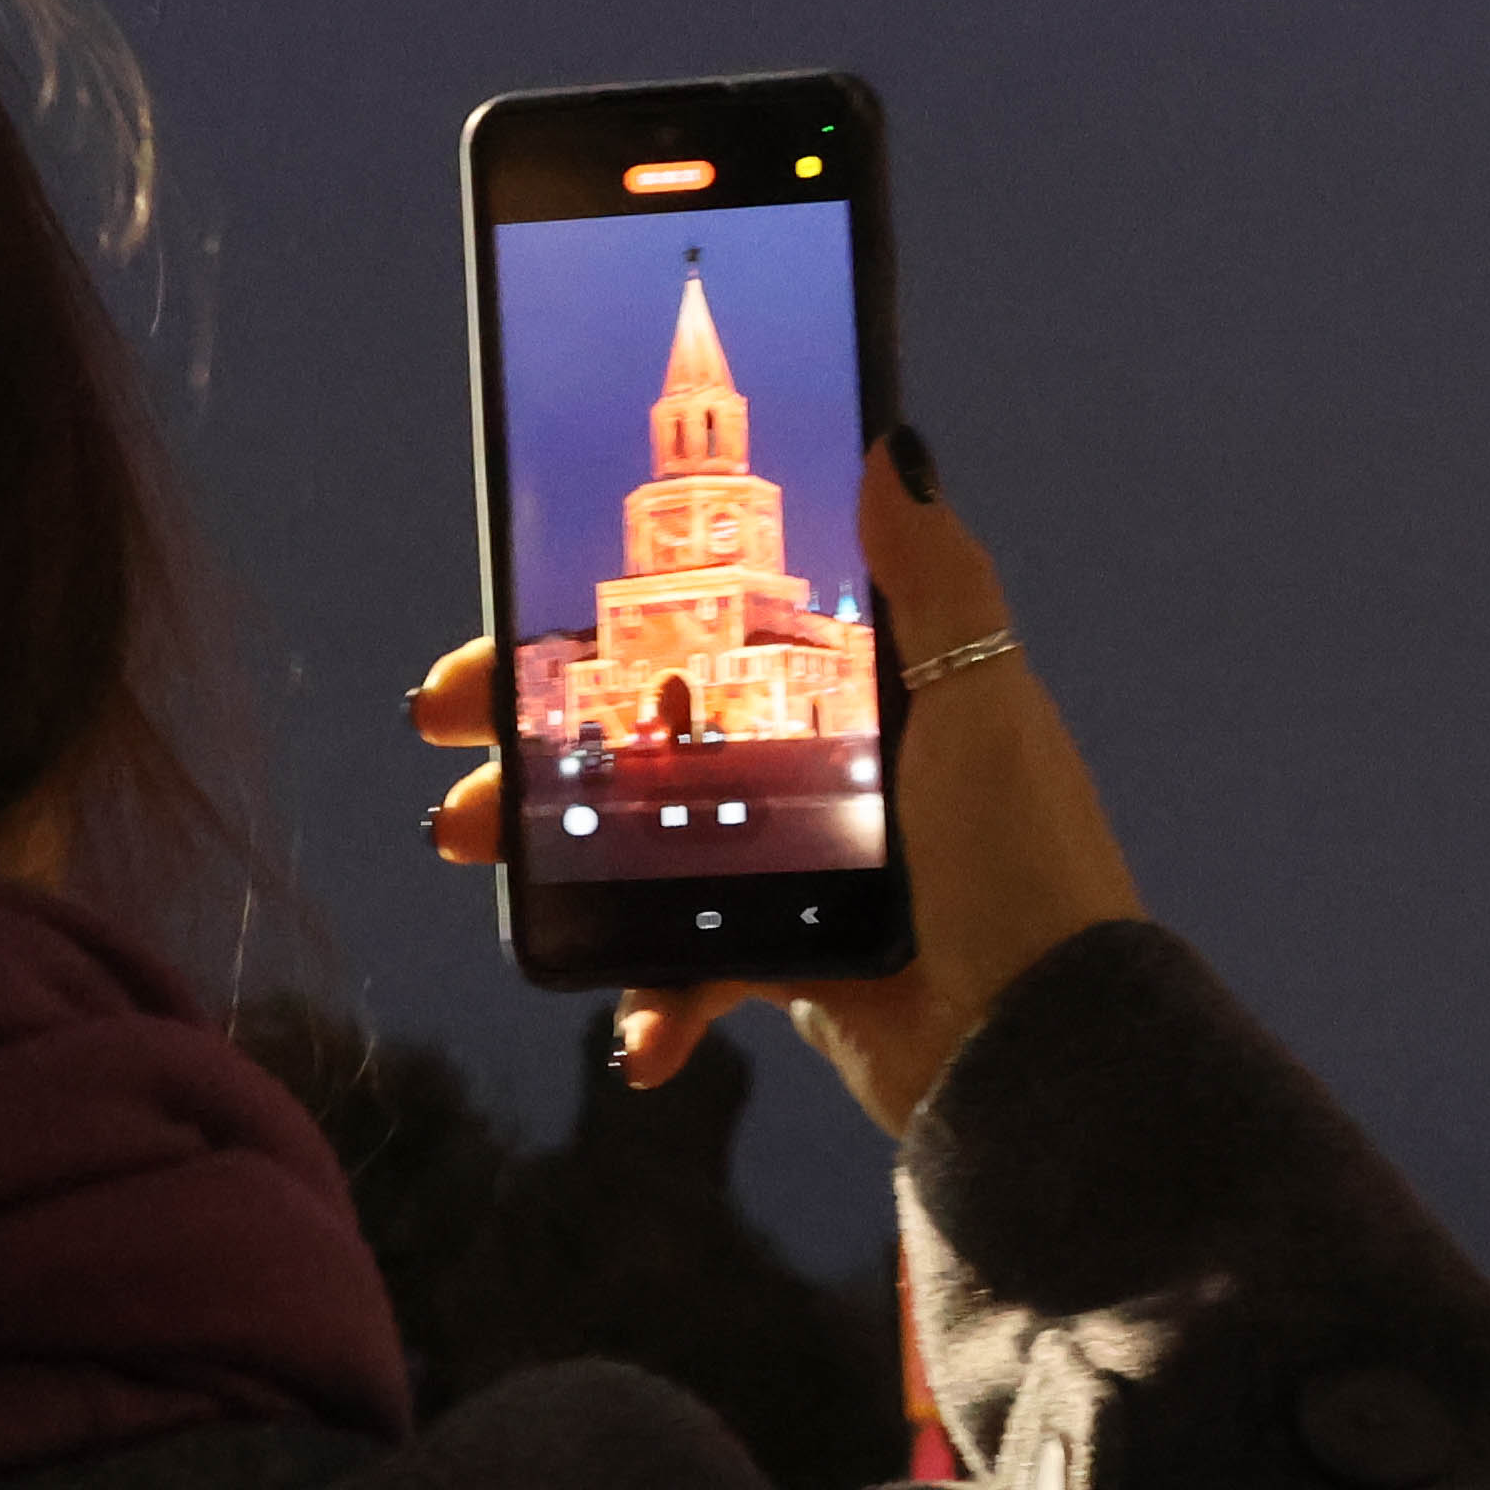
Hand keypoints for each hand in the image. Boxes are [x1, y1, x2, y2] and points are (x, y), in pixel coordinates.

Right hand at [418, 441, 1138, 1135]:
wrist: (1041, 1043)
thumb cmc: (1017, 858)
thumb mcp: (981, 702)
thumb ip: (936, 580)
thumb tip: (890, 446)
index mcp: (862, 691)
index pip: (705, 630)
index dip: (600, 625)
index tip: (509, 626)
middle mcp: (822, 769)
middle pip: (648, 732)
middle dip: (538, 735)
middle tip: (448, 734)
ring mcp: (796, 868)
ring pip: (642, 847)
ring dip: (554, 857)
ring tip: (482, 855)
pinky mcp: (786, 961)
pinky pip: (689, 972)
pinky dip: (652, 1001)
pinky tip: (641, 1036)